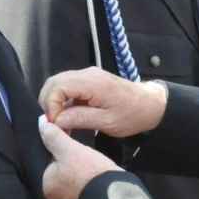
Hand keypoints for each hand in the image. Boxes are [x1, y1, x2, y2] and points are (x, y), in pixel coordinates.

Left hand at [38, 116, 118, 198]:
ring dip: (74, 168)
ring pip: (66, 177)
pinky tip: (89, 170)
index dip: (53, 149)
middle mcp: (51, 198)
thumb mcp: (70, 150)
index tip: (64, 141)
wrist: (116, 193)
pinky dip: (81, 177)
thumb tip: (42, 123)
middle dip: (63, 159)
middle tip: (76, 152)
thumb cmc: (91, 173)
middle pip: (54, 170)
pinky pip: (76, 185)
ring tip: (85, 161)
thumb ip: (54, 136)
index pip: (43, 162)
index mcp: (44, 187)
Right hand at [41, 68, 166, 137]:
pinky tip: (68, 116)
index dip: (51, 105)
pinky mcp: (89, 80)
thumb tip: (57, 120)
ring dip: (54, 101)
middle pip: (54, 82)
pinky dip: (62, 100)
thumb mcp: (107, 122)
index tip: (56, 123)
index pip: (58, 87)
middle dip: (48, 103)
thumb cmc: (132, 114)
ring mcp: (88, 75)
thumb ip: (81, 118)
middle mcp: (87, 74)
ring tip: (60, 121)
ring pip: (58, 82)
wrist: (150, 105)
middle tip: (54, 123)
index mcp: (93, 83)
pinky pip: (68, 86)